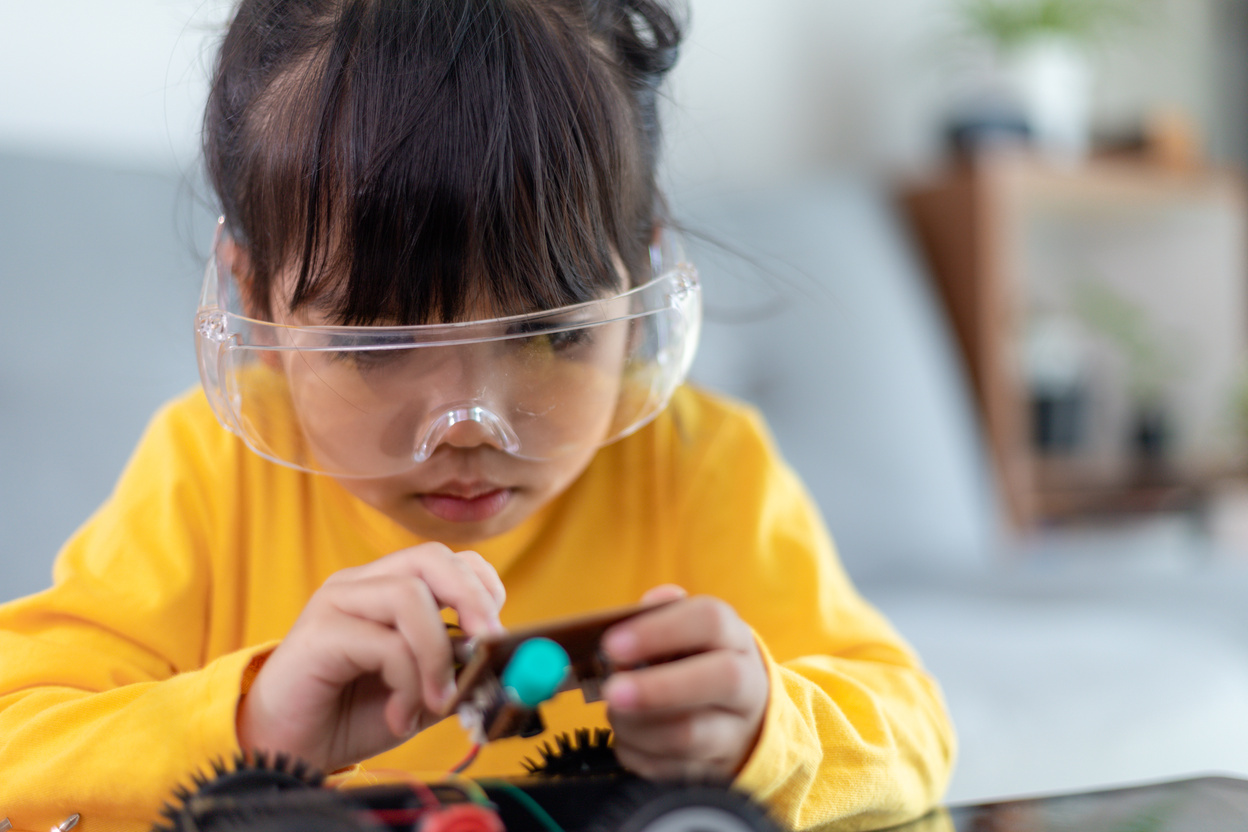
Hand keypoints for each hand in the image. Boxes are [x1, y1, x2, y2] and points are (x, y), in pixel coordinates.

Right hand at [236, 543, 504, 771]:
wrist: (287, 750)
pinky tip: (401, 716)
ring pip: (410, 595)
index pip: (445, 558)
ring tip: (437, 701)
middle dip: (472, 599)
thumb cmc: (350, 715)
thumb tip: (498, 661)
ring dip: (438, 653)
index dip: (481, 584)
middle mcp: (360, 583)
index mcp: (385, 586)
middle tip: (489, 644)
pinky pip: (386, 643)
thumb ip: (455, 670)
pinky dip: (408, 682)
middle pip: (431, 558)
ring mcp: (336, 602)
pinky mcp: (319, 632)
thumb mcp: (420, 689)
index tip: (496, 629)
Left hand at [601, 586, 768, 780]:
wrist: (740, 715)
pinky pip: (670, 769)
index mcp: (734, 639)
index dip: (660, 631)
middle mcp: (747, 684)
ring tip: (614, 711)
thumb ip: (660, 616)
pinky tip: (628, 736)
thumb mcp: (687, 632)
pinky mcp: (717, 771)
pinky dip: (637, 753)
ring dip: (637, 726)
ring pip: (690, 735)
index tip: (613, 644)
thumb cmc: (698, 663)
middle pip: (721, 679)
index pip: (709, 621)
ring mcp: (736, 732)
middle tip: (611, 691)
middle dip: (657, 688)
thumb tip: (639, 612)